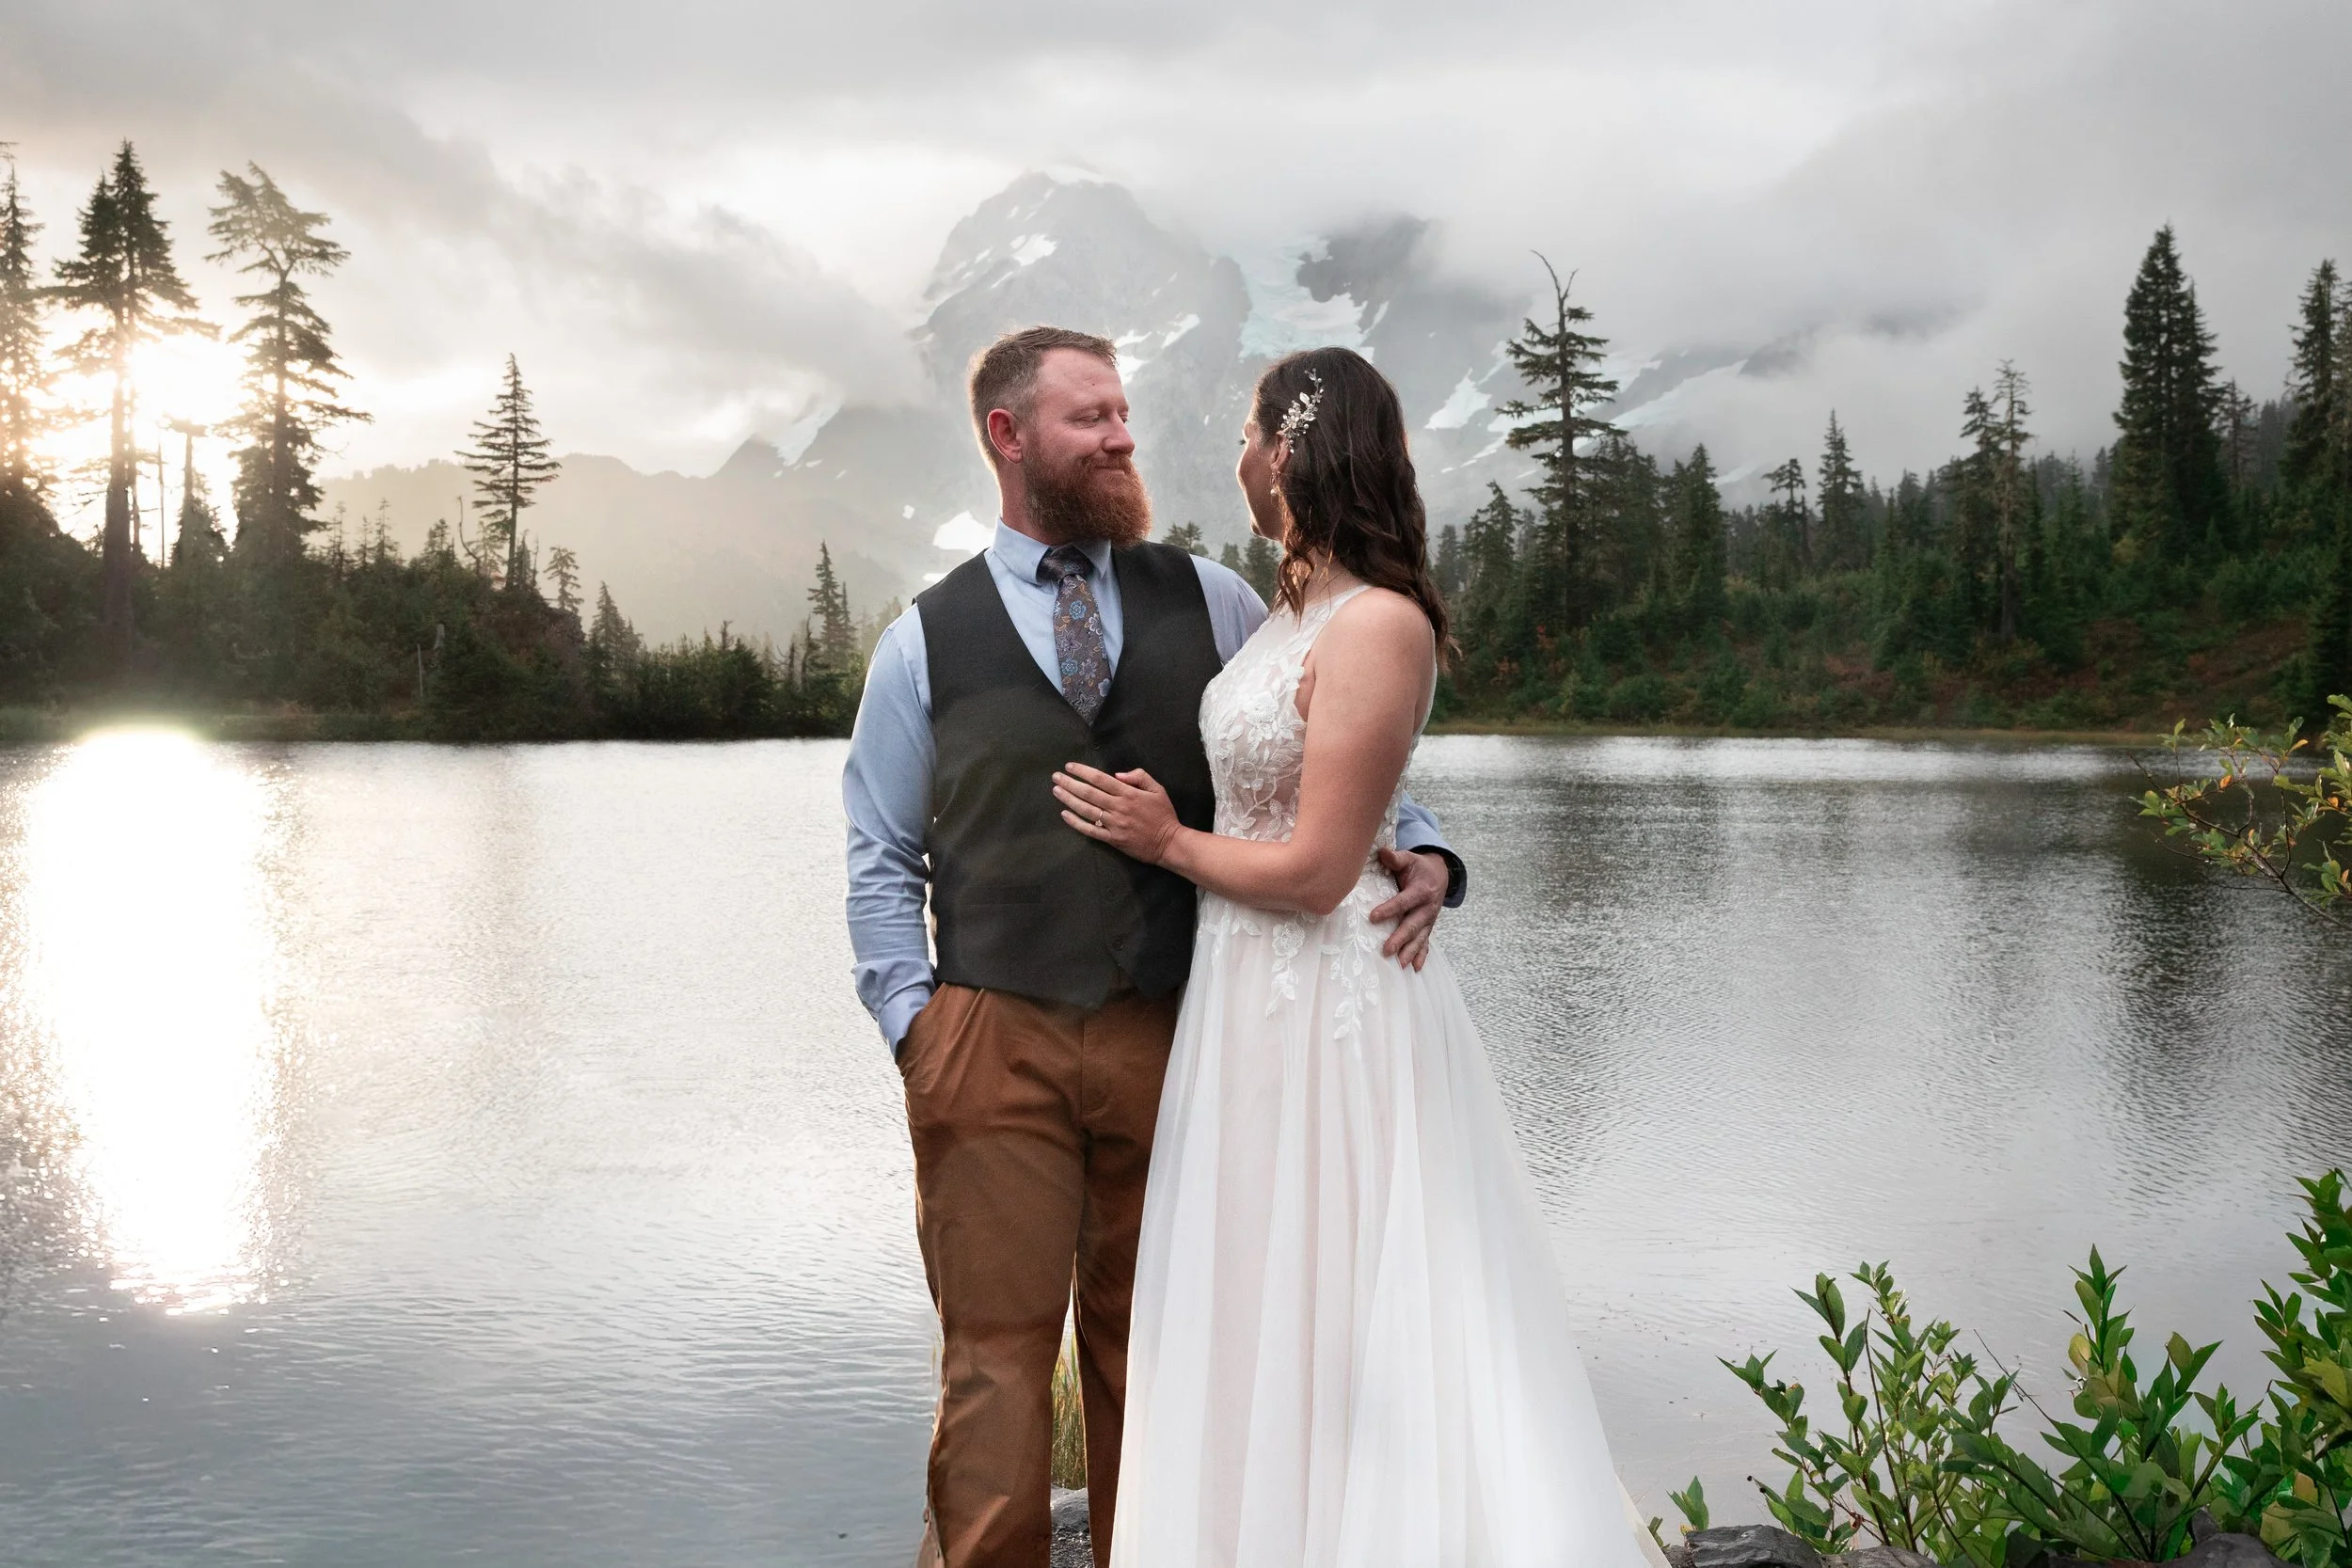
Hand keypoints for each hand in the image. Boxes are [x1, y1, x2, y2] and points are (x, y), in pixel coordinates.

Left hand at [1054, 762, 1180, 863]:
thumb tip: (1117, 775)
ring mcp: (1114, 824)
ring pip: (1086, 810)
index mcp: (1128, 794)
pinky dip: (1076, 823)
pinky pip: (1090, 830)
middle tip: (1056, 777)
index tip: (1070, 766)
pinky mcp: (1112, 839)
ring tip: (1056, 791)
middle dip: (1070, 783)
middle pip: (1089, 793)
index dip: (1083, 771)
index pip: (1100, 779)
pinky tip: (1065, 814)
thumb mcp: (1157, 789)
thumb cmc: (1163, 815)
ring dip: (1069, 799)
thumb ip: (1139, 777)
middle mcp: (1118, 807)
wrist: (1169, 843)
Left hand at [1368, 847, 1445, 969]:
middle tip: (1386, 949)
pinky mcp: (1428, 927)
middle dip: (1400, 938)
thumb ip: (1396, 858)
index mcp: (1421, 890)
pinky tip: (1416, 969)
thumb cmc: (1418, 867)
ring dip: (1410, 951)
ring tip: (1400, 964)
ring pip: (1420, 938)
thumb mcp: (1409, 859)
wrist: (1440, 875)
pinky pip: (1426, 943)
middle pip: (1413, 924)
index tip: (1373, 917)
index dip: (1389, 909)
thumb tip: (1382, 852)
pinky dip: (1422, 956)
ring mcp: (1429, 920)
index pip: (1403, 901)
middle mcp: (1427, 908)